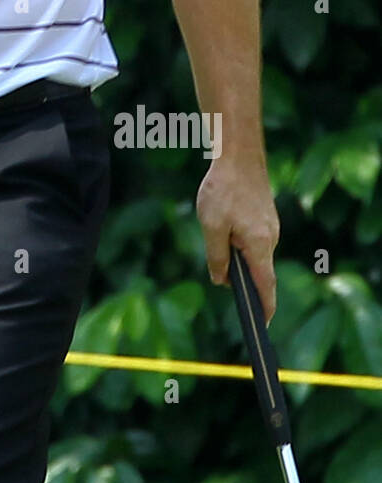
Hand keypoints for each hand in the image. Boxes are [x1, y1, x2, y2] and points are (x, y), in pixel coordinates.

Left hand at [196, 152, 279, 323]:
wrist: (239, 155)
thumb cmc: (223, 189)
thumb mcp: (212, 226)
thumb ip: (216, 257)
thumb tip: (222, 281)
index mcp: (260, 245)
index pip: (265, 286)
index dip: (263, 309)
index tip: (260, 327)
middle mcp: (271, 239)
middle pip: (259, 271)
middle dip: (241, 278)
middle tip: (222, 275)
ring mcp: (270, 227)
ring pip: (253, 253)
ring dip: (236, 254)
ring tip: (216, 231)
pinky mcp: (265, 218)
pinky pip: (253, 239)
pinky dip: (238, 240)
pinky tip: (223, 224)